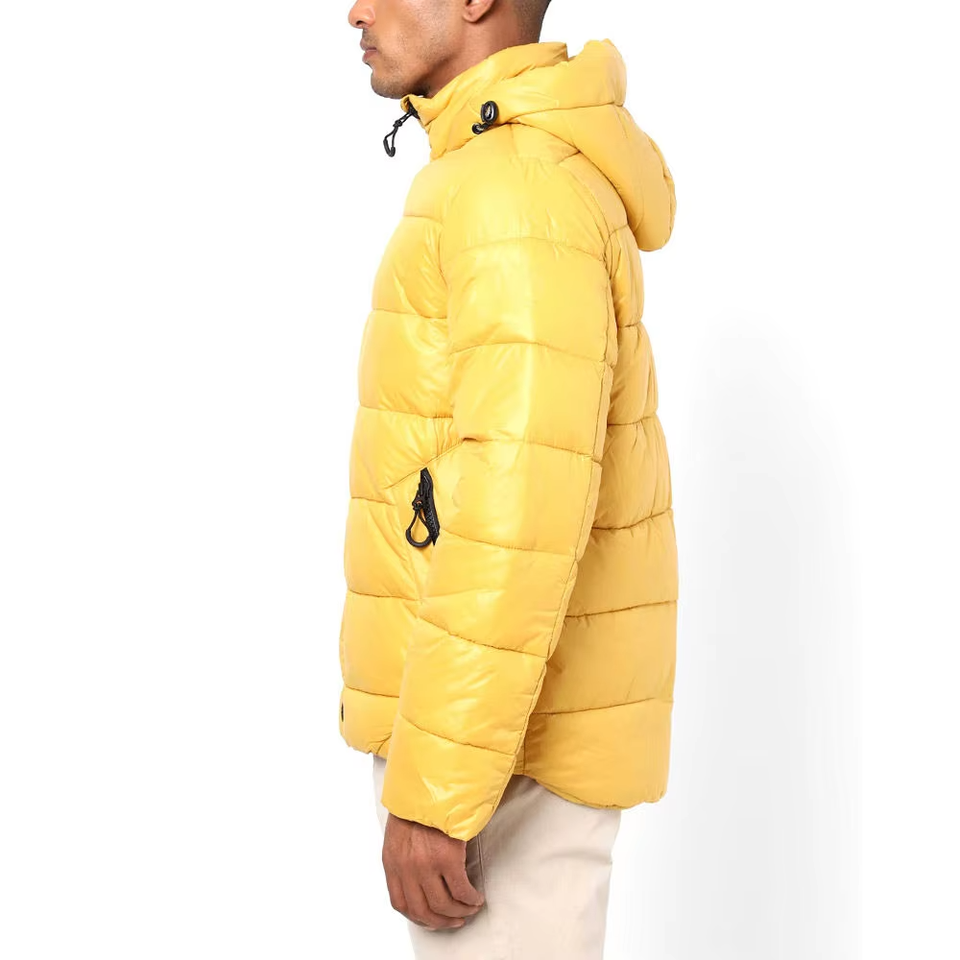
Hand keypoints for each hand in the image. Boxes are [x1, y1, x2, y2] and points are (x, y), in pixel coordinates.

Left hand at [381, 812, 484, 930]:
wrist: (430, 780)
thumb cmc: (418, 801)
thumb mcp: (400, 831)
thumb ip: (405, 855)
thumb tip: (419, 876)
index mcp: (392, 861)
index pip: (400, 903)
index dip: (418, 917)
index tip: (432, 919)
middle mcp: (406, 867)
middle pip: (423, 910)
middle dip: (442, 920)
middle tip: (455, 919)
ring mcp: (426, 865)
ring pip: (444, 905)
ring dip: (460, 912)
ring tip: (470, 907)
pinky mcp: (447, 858)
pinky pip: (461, 890)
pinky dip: (470, 898)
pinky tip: (476, 897)